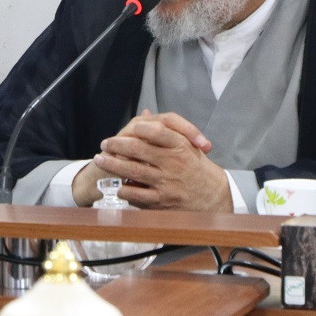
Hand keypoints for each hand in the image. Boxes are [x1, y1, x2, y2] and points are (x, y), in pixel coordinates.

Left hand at [91, 110, 231, 211]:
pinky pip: (137, 194)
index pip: (158, 132)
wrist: (215, 200)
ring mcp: (166, 183)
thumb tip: (145, 114)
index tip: (130, 127)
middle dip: (117, 145)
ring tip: (100, 159)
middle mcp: (173, 164)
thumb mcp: (190, 146)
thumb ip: (167, 131)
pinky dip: (124, 189)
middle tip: (105, 142)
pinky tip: (116, 184)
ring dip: (113, 165)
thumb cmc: (199, 170)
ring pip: (133, 171)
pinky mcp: (161, 201)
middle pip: (139, 150)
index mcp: (182, 148)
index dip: (141, 128)